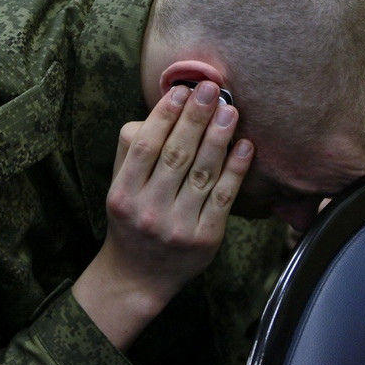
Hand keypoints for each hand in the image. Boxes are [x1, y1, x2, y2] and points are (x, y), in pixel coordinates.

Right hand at [71, 81, 251, 350]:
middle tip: (211, 88)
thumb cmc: (131, 219)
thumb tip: (165, 108)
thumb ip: (132, 149)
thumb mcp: (119, 186)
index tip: (181, 90)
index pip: (145, 147)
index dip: (164, 115)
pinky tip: (245, 146)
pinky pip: (223, 198)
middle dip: (195, 118)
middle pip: (176, 155)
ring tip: (230, 110)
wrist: (138, 276)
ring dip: (218, 138)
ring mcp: (178, 227)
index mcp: (123, 194)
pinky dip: (235, 169)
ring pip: (202, 174)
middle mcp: (148, 211)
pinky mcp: (205, 239)